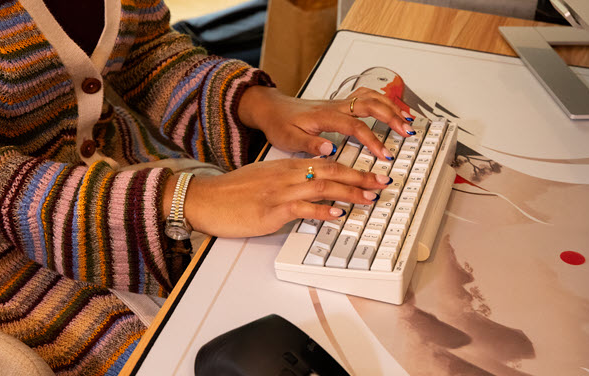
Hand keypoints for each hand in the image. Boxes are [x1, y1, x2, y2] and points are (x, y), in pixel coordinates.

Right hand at [167, 158, 392, 237]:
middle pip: (331, 171)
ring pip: (323, 186)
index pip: (327, 163)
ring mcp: (280, 191)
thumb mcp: (265, 178)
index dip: (353, 169)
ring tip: (370, 198)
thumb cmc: (233, 192)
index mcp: (287, 166)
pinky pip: (303, 208)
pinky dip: (322, 211)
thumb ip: (290, 180)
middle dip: (361, 177)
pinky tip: (337, 214)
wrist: (205, 198)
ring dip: (350, 192)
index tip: (372, 174)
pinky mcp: (272, 210)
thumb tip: (313, 190)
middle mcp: (287, 175)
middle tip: (383, 182)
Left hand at [238, 86, 415, 160]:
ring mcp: (340, 103)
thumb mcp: (289, 139)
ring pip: (372, 97)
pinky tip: (394, 109)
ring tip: (409, 119)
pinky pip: (367, 97)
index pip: (355, 126)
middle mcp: (335, 106)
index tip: (384, 154)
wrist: (271, 108)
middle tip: (407, 132)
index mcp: (325, 116)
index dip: (372, 140)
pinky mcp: (341, 104)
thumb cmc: (280, 124)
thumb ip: (310, 145)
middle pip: (371, 105)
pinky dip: (384, 101)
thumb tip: (330, 150)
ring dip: (392, 106)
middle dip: (392, 118)